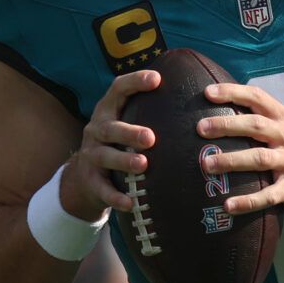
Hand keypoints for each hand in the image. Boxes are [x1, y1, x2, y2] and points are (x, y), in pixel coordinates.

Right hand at [60, 69, 159, 218]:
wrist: (85, 177)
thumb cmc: (119, 144)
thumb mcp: (128, 122)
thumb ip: (152, 110)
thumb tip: (198, 93)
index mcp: (108, 111)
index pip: (118, 89)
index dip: (135, 82)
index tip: (157, 79)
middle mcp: (97, 130)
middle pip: (110, 127)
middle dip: (129, 132)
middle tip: (151, 138)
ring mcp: (91, 155)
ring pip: (104, 157)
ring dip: (123, 161)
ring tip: (143, 164)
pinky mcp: (91, 181)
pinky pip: (102, 190)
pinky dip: (116, 197)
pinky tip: (131, 203)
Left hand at [195, 82, 283, 218]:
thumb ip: (263, 119)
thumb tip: (221, 111)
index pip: (258, 98)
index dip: (233, 92)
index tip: (208, 93)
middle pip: (256, 125)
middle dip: (227, 125)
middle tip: (200, 128)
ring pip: (259, 158)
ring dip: (231, 161)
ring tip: (206, 165)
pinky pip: (269, 196)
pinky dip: (248, 201)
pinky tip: (228, 205)